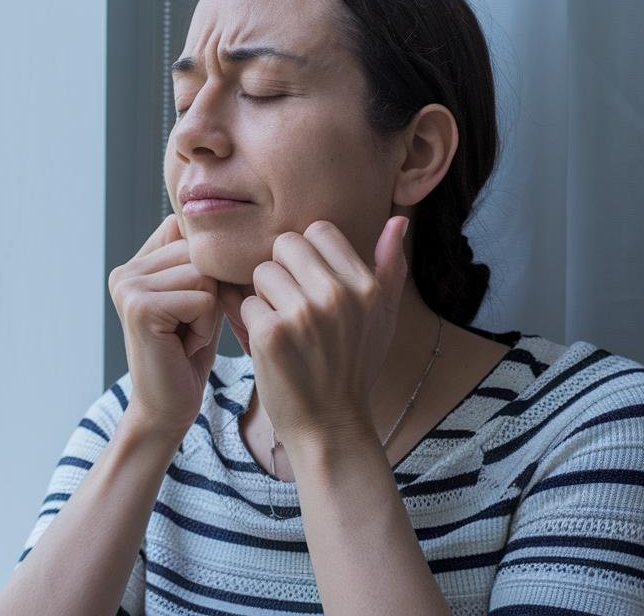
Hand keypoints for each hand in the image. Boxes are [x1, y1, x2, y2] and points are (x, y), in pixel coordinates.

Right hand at [108, 213, 223, 436]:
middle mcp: (125, 272)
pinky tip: (185, 345)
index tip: (195, 309)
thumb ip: (203, 264)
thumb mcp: (198, 298)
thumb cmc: (189, 354)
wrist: (166, 409)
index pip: (191, 234)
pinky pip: (203, 299)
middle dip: (212, 294)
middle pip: (201, 254)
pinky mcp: (141, 308)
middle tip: (190, 329)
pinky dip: (206, 326)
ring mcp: (129, 288)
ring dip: (209, 312)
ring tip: (187, 336)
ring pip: (205, 275)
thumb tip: (240, 231)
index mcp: (135, 264)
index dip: (210, 271)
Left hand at [229, 217, 409, 448]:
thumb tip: (397, 220)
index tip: (311, 282)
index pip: (319, 231)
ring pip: (262, 272)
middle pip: (285, 245)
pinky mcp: (270, 334)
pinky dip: (252, 322)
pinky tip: (271, 344)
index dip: (308, 255)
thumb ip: (390, 267)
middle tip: (293, 304)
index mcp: (366, 287)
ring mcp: (302, 315)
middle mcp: (337, 296)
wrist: (329, 424)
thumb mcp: (384, 318)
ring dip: (265, 296)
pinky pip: (245, 303)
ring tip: (284, 325)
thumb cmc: (354, 367)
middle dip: (283, 270)